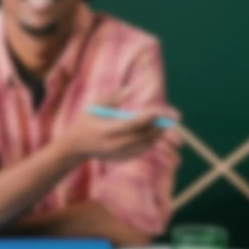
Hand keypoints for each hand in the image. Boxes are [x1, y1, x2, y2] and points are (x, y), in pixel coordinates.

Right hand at [56, 97, 176, 162]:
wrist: (75, 147)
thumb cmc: (85, 121)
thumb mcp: (94, 106)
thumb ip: (113, 97)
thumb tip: (131, 89)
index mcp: (106, 130)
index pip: (133, 124)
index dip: (149, 117)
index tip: (161, 110)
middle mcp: (114, 144)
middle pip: (143, 136)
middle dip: (159, 126)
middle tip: (173, 117)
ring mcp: (118, 154)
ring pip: (145, 145)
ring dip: (158, 134)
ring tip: (168, 123)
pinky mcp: (122, 159)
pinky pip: (141, 150)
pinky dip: (151, 141)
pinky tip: (157, 133)